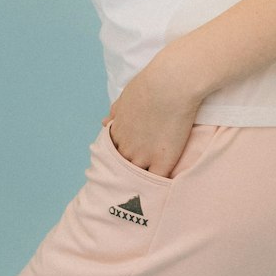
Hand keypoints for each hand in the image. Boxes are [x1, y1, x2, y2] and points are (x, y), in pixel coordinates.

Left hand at [101, 54, 202, 179]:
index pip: (112, 154)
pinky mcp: (162, 161)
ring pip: (137, 179)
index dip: (121, 158)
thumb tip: (104, 122)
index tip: (129, 160)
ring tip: (148, 192)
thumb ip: (115, 112)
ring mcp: (143, 156)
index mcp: (117, 132)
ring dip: (141, 183)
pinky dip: (158, 187)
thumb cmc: (150, 84)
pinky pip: (156, 182)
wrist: (170, 84)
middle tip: (136, 179)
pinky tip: (163, 189)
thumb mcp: (125, 96)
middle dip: (128, 173)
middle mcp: (125, 147)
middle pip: (121, 169)